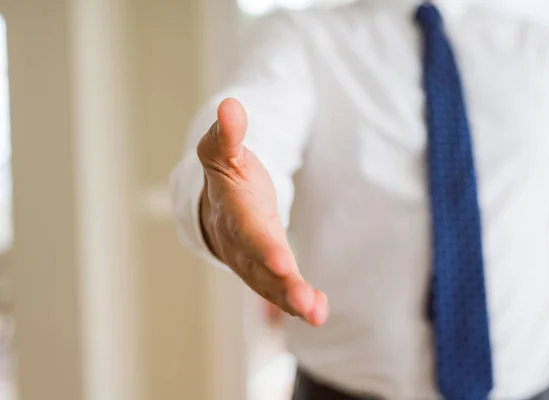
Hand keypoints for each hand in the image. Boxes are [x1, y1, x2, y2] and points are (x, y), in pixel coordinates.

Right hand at [197, 98, 327, 326]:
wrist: (217, 209)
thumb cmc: (227, 178)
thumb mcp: (222, 151)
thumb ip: (227, 134)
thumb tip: (230, 105)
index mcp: (234, 212)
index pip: (249, 232)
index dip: (264, 248)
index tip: (283, 263)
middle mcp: (242, 243)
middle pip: (261, 268)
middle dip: (283, 285)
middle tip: (307, 304)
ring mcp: (254, 261)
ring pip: (271, 285)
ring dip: (294, 300)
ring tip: (318, 313)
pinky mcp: (267, 271)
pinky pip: (280, 289)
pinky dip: (299, 301)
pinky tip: (320, 310)